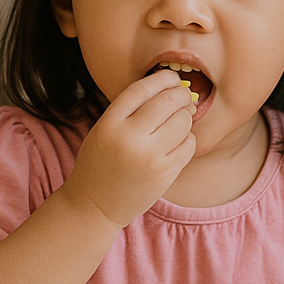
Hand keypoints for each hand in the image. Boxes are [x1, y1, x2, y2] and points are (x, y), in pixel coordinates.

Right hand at [59, 69, 195, 227]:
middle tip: (184, 97)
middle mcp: (129, 138)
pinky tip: (177, 142)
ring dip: (185, 117)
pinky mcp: (164, 173)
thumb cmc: (101, 162)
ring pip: (183, 121)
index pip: (142, 88)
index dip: (162, 78)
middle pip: (167, 101)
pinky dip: (187, 139)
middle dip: (181, 94)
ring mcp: (149, 157)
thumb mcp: (104, 129)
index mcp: (110, 123)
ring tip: (177, 122)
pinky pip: (189, 144)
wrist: (94, 206)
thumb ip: (131, 110)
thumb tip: (174, 90)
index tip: (171, 78)